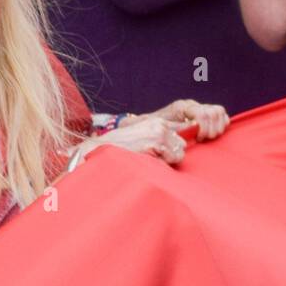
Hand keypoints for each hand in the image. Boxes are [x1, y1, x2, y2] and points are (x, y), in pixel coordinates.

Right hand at [73, 115, 188, 165]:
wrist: (102, 148)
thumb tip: (180, 145)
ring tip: (150, 160)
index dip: (178, 143)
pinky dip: (163, 164)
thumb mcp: (141, 137)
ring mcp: (159, 133)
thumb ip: (159, 138)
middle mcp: (160, 125)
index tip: (171, 150)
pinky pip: (172, 159)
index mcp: (157, 122)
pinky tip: (147, 161)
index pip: (183, 129)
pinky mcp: (157, 143)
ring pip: (179, 153)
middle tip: (154, 157)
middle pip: (182, 144)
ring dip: (168, 160)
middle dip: (172, 153)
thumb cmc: (120, 148)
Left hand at [146, 98, 229, 141]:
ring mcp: (199, 107)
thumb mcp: (164, 130)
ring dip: (217, 127)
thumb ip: (178, 129)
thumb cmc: (156, 129)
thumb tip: (193, 129)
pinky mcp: (205, 112)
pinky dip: (221, 124)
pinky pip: (221, 114)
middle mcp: (192, 105)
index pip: (202, 113)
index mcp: (182, 107)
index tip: (198, 139)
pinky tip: (212, 133)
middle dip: (211, 129)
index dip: (204, 128)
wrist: (152, 125)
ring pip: (219, 111)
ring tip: (208, 137)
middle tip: (203, 139)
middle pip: (213, 112)